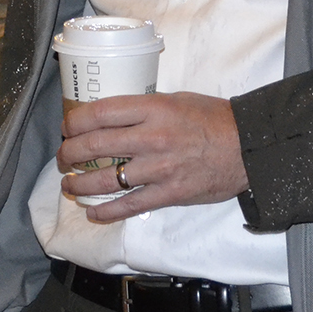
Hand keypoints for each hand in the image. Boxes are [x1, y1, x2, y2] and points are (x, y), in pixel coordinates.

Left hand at [57, 92, 248, 223]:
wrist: (247, 146)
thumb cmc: (214, 118)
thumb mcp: (177, 99)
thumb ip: (146, 108)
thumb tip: (114, 117)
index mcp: (154, 108)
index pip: (100, 113)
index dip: (75, 121)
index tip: (68, 127)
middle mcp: (153, 136)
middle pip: (95, 145)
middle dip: (70, 153)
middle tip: (64, 157)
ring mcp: (159, 168)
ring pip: (105, 179)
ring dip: (80, 184)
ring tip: (70, 185)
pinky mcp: (169, 193)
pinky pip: (128, 205)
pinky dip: (105, 211)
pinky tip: (93, 211)